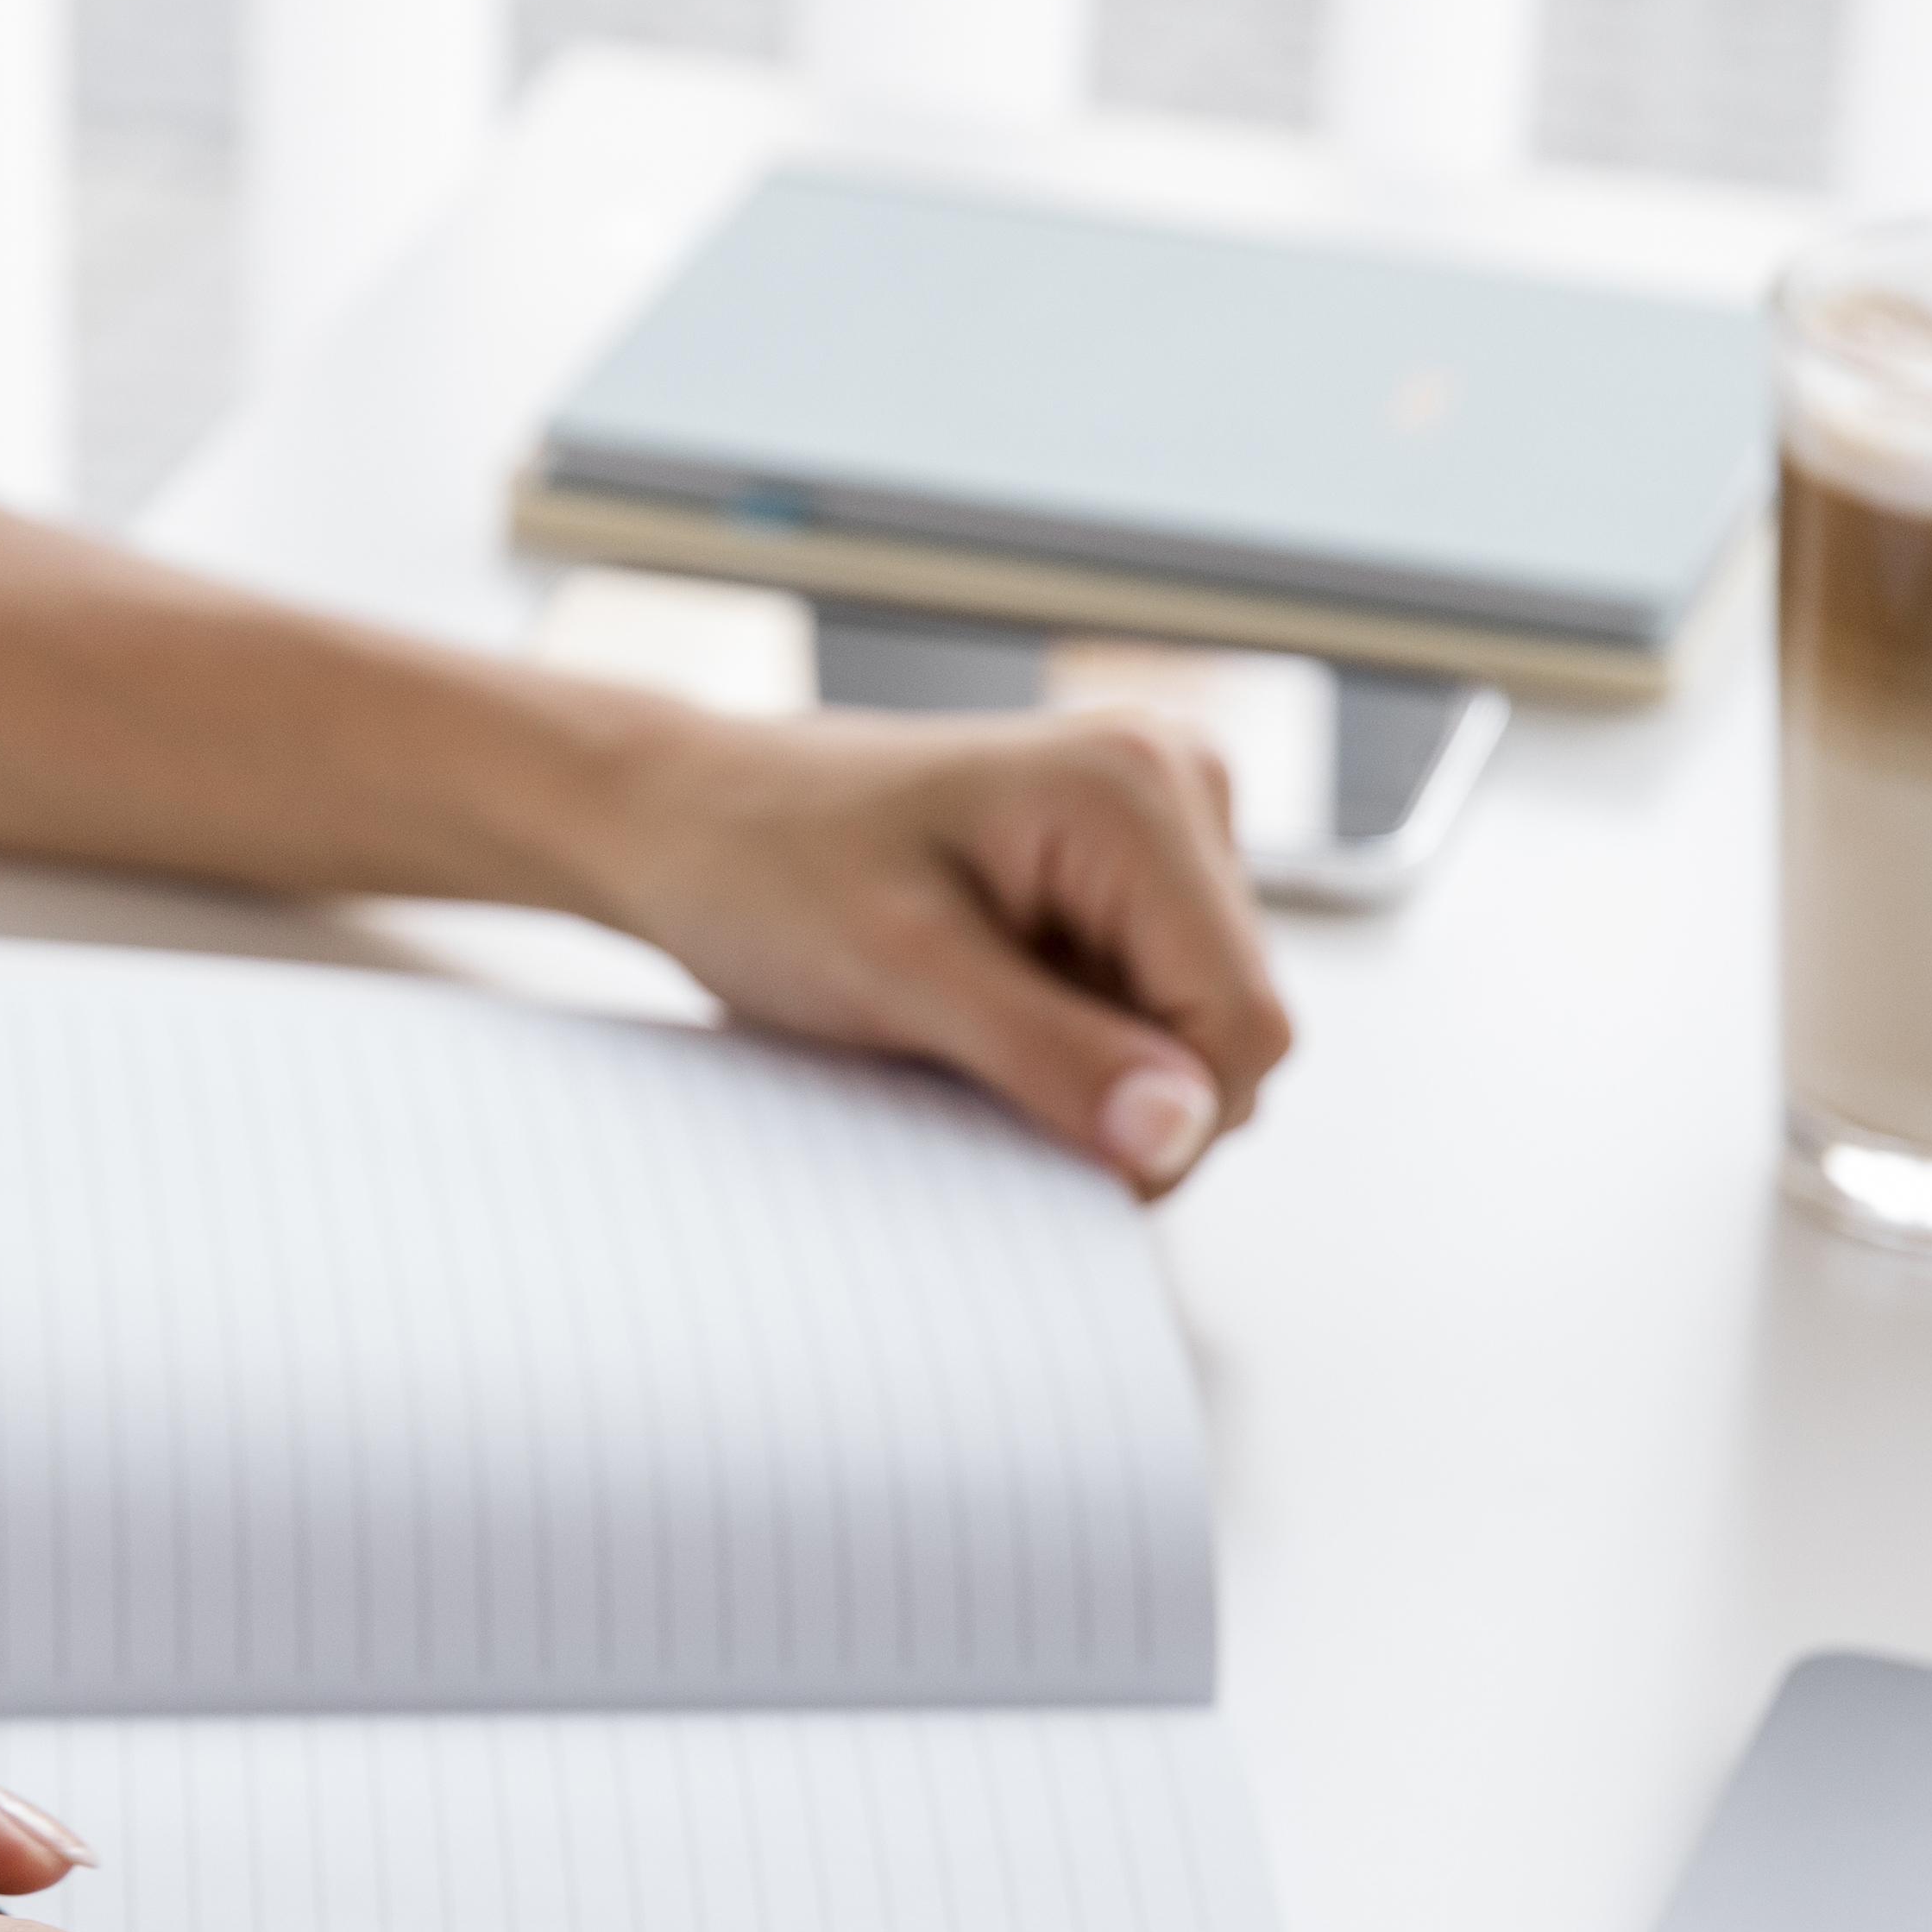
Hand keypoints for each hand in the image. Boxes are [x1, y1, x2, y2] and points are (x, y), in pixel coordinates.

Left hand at [586, 703, 1294, 1191]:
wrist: (687, 821)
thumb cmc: (766, 866)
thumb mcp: (901, 976)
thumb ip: (1053, 1056)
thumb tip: (1178, 1136)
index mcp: (1140, 788)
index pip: (1244, 1026)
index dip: (1165, 1123)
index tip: (1043, 1145)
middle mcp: (1176, 786)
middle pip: (1233, 1032)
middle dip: (1125, 1091)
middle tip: (976, 1066)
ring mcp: (1161, 827)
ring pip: (1197, 1031)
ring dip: (1095, 1068)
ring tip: (969, 1024)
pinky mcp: (1130, 870)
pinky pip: (1153, 1006)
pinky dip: (1078, 1041)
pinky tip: (989, 1009)